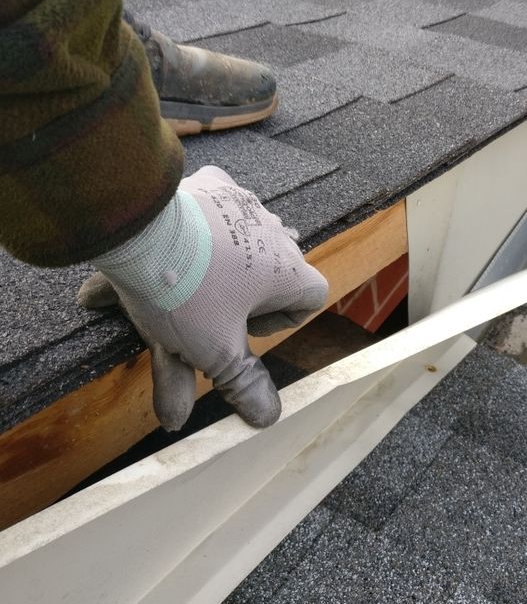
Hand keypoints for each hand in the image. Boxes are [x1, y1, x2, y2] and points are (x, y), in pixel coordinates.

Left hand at [78, 166, 327, 430]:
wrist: (139, 230)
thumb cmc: (185, 292)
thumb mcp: (213, 350)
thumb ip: (243, 383)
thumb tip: (268, 417)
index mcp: (287, 271)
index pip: (310, 298)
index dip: (280, 320)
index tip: (243, 330)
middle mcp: (274, 232)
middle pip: (268, 274)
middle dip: (234, 301)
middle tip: (198, 317)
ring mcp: (242, 204)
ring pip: (235, 246)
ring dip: (210, 270)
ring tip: (167, 291)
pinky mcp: (209, 186)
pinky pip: (209, 212)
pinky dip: (190, 234)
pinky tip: (160, 251)